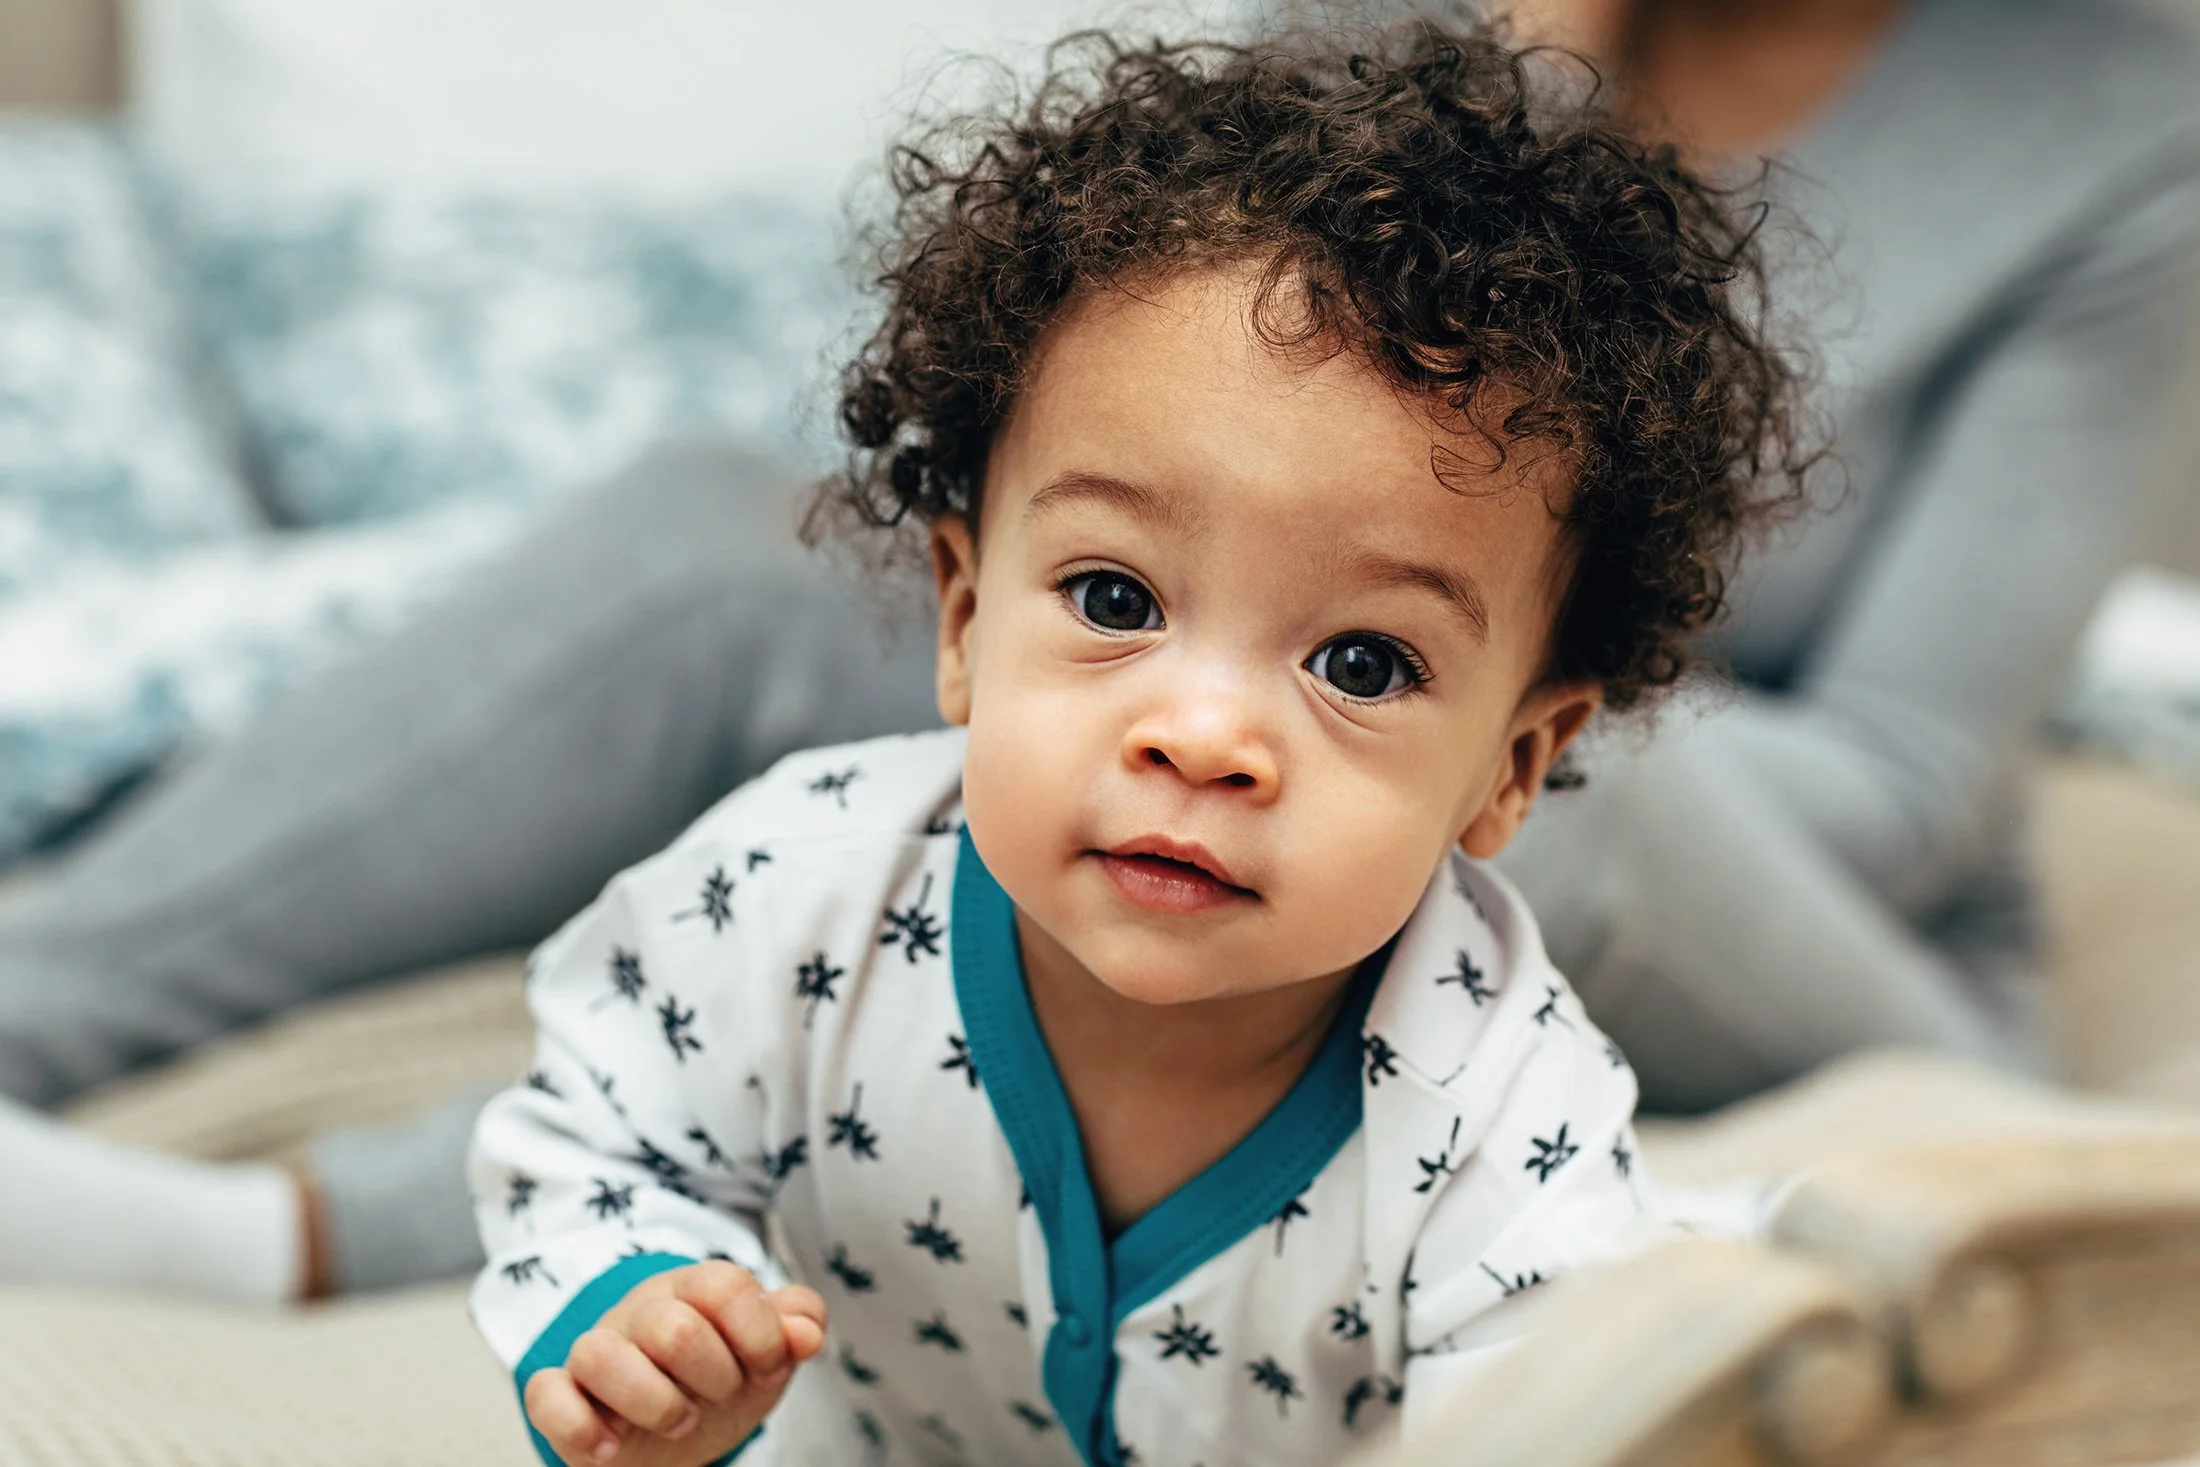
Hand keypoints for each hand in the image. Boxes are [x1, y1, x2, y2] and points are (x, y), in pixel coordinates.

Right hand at [524, 1261, 826, 1465]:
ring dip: (654, 1402)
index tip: (766, 1369)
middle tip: (718, 1397)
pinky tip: (614, 1447)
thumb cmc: (718, 1380)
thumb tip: (807, 1332)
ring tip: (679, 1420)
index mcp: (692, 1291)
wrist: (674, 1438)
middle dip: (714, 1375)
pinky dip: (580, 1426)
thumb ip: (796, 1325)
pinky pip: (545, 1395)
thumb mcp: (765, 1354)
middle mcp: (640, 1315)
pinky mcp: (562, 1399)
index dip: (759, 1335)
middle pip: (673, 1327)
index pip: (723, 1284)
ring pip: (598, 1354)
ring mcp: (596, 1354)